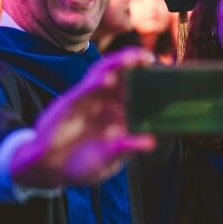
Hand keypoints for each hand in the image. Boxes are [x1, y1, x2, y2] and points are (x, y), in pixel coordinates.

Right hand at [11, 48, 156, 188]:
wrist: (49, 166)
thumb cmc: (83, 164)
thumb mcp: (107, 161)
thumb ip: (125, 149)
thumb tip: (151, 143)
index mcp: (124, 117)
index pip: (144, 95)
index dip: (157, 85)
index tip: (172, 79)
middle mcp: (111, 103)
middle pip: (129, 77)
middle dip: (142, 66)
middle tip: (156, 61)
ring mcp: (93, 98)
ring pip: (108, 73)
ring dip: (122, 63)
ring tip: (138, 57)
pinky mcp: (74, 100)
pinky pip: (86, 86)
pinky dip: (97, 81)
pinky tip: (107, 80)